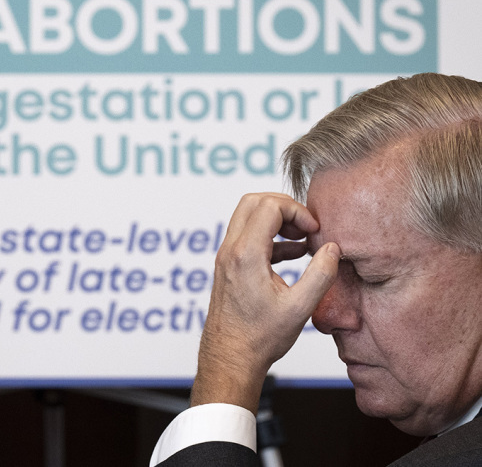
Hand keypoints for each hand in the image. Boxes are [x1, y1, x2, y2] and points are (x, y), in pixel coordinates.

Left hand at [190, 193, 339, 413]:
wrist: (230, 357)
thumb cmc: (260, 338)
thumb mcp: (300, 308)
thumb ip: (320, 274)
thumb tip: (333, 248)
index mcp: (246, 255)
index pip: (269, 206)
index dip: (297, 211)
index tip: (315, 231)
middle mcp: (230, 250)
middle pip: (253, 201)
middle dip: (285, 207)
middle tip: (307, 227)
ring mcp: (226, 257)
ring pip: (247, 216)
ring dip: (276, 220)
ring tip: (304, 240)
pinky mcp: (227, 265)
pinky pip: (247, 236)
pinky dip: (269, 235)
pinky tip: (293, 254)